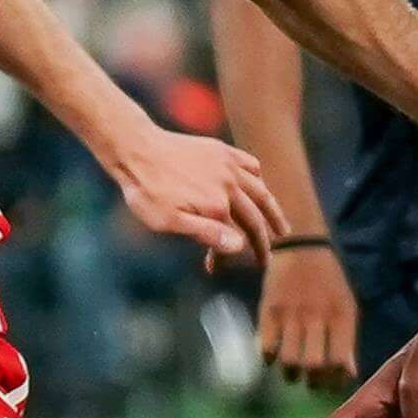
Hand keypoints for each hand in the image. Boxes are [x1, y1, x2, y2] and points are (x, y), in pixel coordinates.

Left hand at [95, 125, 286, 264]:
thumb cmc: (147, 190)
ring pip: (260, 191)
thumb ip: (206, 233)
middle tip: (266, 260)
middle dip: (262, 242)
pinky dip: (258, 179)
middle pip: (255, 217)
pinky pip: (249, 164)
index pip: (235, 238)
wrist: (136, 148)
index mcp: (217, 206)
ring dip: (272, 212)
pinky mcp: (221, 150)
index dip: (228, 257)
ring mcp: (228, 165)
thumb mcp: (168, 221)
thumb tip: (240, 246)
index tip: (216, 269)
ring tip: (282, 228)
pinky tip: (259, 186)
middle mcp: (229, 185)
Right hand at [255, 244, 358, 388]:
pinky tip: (274, 355)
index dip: (335, 380)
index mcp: (340, 316)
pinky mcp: (268, 310)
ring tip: (292, 373)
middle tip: (310, 382)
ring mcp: (290, 314)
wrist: (301, 247)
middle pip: (314, 365)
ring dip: (290, 374)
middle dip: (312, 382)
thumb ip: (347, 340)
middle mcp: (316, 316)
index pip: (340, 361)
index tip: (330, 384)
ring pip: (289, 360)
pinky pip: (266, 347)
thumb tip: (348, 375)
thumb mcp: (346, 306)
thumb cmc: (328, 281)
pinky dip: (269, 358)